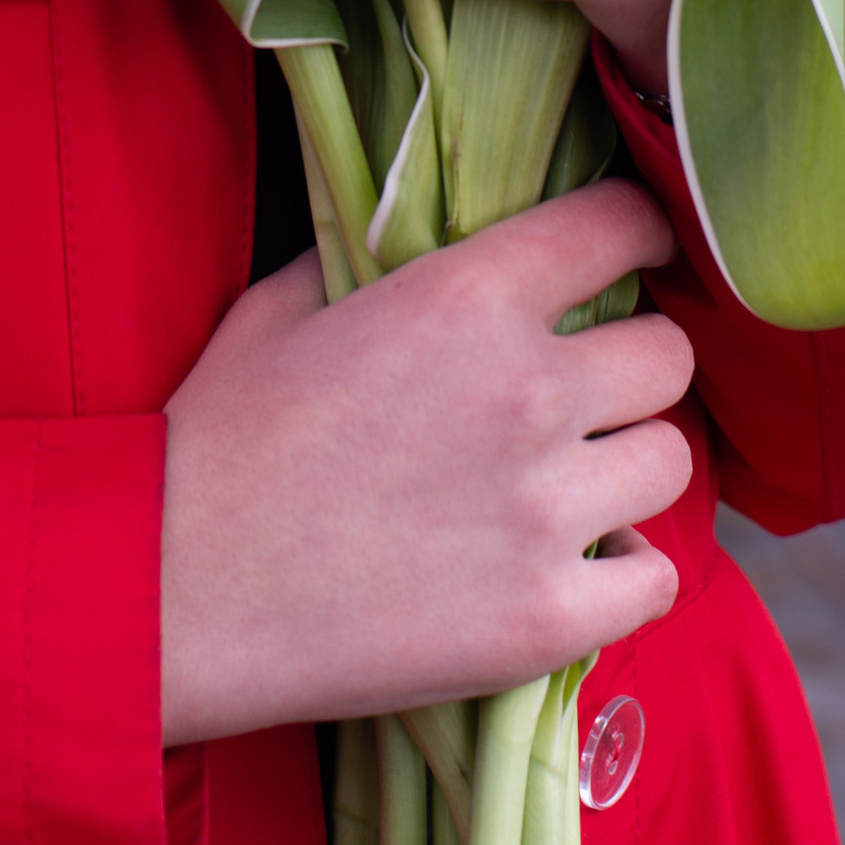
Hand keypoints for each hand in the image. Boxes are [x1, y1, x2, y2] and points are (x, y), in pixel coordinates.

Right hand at [159, 182, 695, 741]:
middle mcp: (525, 390)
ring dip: (626, 468)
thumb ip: (377, 258)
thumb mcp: (285, 305)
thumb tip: (424, 237)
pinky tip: (574, 566)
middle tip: (584, 397)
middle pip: (667, 358)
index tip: (633, 258)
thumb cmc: (215, 441)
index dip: (636, 236)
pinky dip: (624, 573)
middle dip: (631, 370)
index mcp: (464, 296)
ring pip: (672, 463)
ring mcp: (543, 510)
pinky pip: (656, 579)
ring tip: (572, 486)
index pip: (619, 226)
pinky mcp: (546, 618)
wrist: (172, 591)